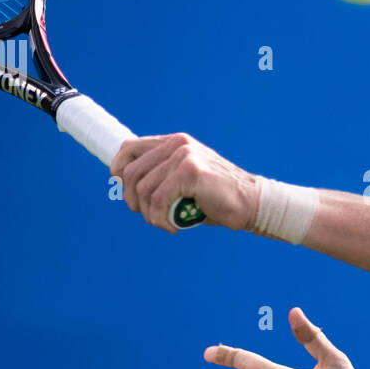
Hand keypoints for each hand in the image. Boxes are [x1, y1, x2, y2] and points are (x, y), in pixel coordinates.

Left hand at [110, 133, 258, 233]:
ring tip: (164, 222)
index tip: (126, 192)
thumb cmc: (215, 197)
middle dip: (133, 201)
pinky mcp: (190, 172)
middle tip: (149, 216)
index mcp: (175, 142)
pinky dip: (160, 219)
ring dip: (149, 214)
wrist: (250, 203)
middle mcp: (178, 144)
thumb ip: (162, 175)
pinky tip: (172, 226)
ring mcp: (184, 156)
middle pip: (131, 173)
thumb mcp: (184, 180)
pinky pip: (158, 200)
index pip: (130, 148)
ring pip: (143, 190)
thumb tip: (126, 186)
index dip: (119, 171)